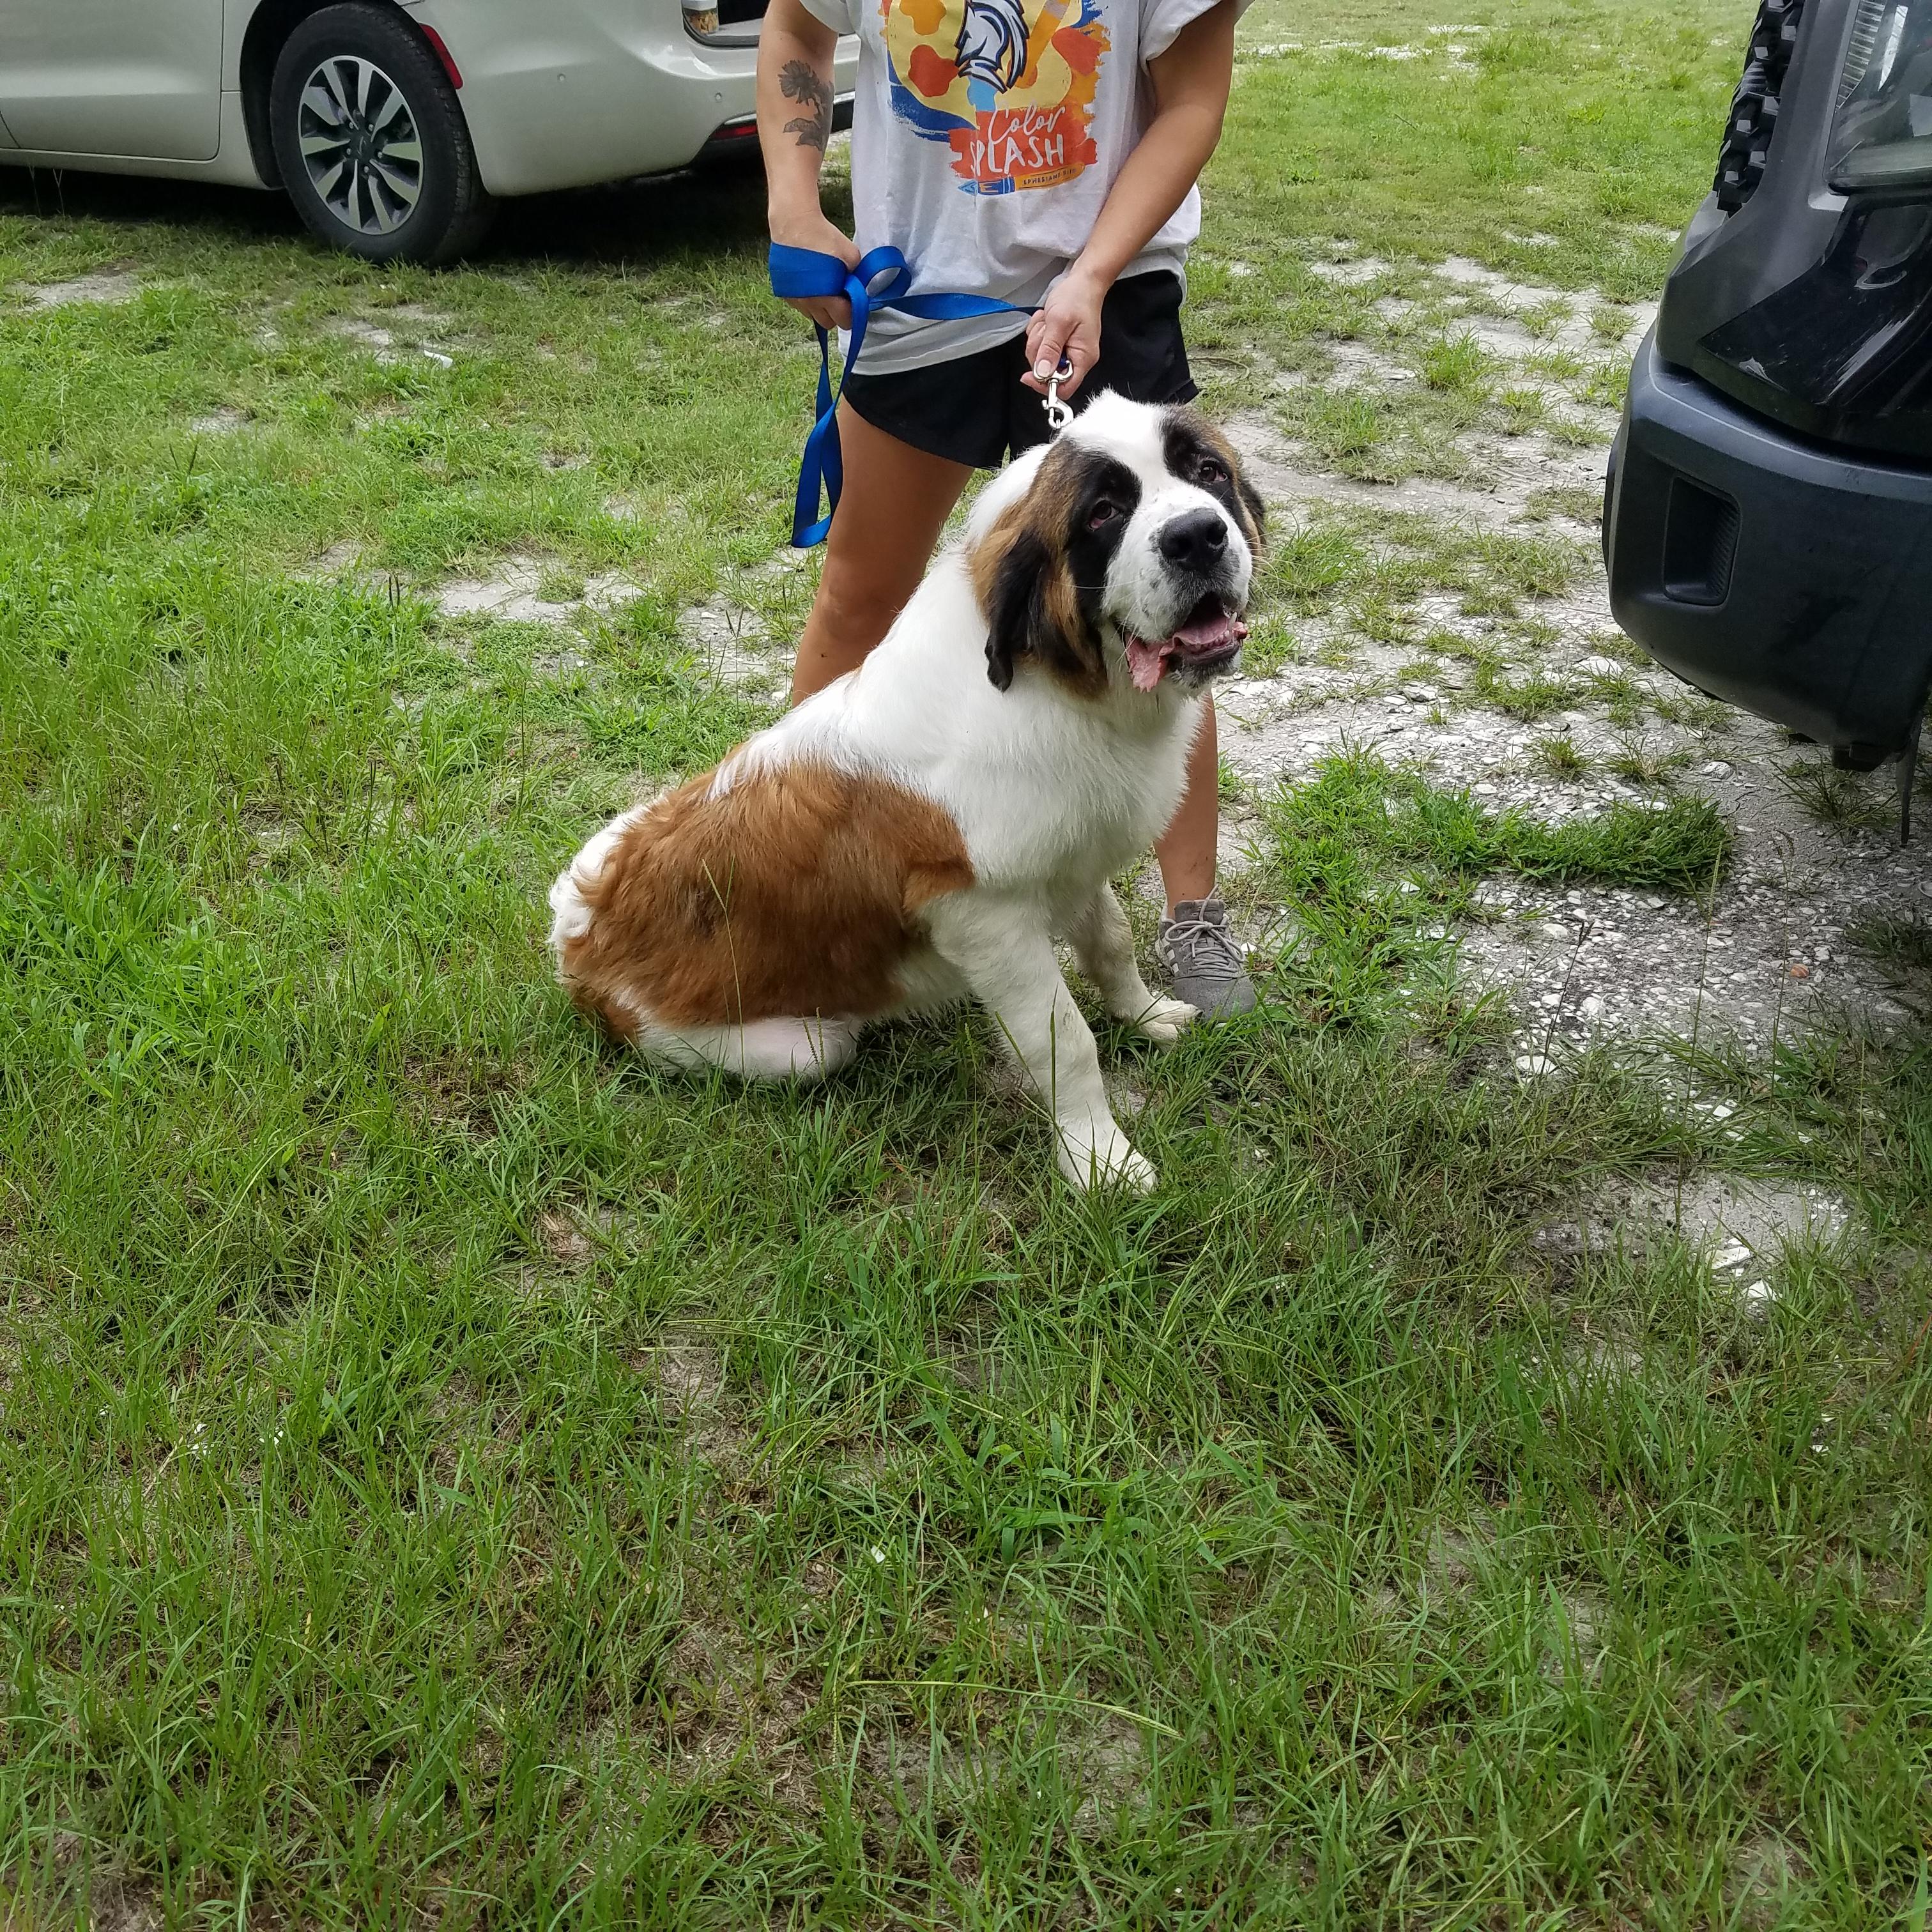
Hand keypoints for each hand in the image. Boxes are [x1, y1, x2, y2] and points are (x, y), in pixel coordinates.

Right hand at [769, 207, 859, 330]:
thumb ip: (856, 275)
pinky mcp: (783, 291)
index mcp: (827, 298)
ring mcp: (794, 299)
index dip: (852, 313)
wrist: (794, 223)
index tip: (853, 301)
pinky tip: (809, 283)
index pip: (844, 321)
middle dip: (836, 313)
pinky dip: (806, 299)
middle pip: (827, 323)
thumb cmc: (823, 237)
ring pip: (812, 315)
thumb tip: (856, 286)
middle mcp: (809, 303)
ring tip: (822, 288)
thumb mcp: (851, 255)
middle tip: (839, 295)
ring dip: (820, 308)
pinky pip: (799, 305)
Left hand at [1022, 266, 1106, 398]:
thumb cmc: (1077, 297)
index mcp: (1083, 358)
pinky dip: (1039, 333)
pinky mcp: (1059, 343)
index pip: (1065, 388)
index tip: (1030, 375)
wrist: (1083, 281)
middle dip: (1039, 352)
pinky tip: (1046, 320)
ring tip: (1047, 322)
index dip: (1045, 385)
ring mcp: (1067, 351)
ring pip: (1040, 358)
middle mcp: (1077, 358)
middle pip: (1048, 372)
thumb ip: (1050, 349)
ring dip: (1038, 339)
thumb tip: (1042, 373)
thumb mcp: (1059, 322)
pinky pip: (1040, 346)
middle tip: (1044, 332)